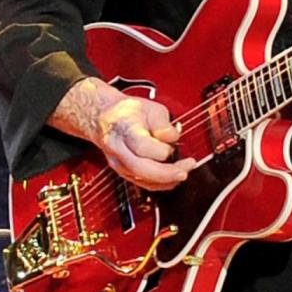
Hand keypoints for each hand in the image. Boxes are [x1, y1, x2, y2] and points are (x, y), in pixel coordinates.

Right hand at [51, 78, 197, 189]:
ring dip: (166, 180)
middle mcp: (118, 149)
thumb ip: (162, 123)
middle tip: (186, 169)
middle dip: (167, 173)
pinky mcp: (124, 172)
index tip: (174, 144)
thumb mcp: (149, 107)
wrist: (104, 118)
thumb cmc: (127, 112)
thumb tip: (172, 138)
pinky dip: (160, 184)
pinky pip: (143, 183)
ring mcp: (119, 164)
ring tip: (183, 172)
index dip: (161, 149)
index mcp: (124, 129)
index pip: (141, 146)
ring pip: (141, 180)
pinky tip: (173, 177)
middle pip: (140, 168)